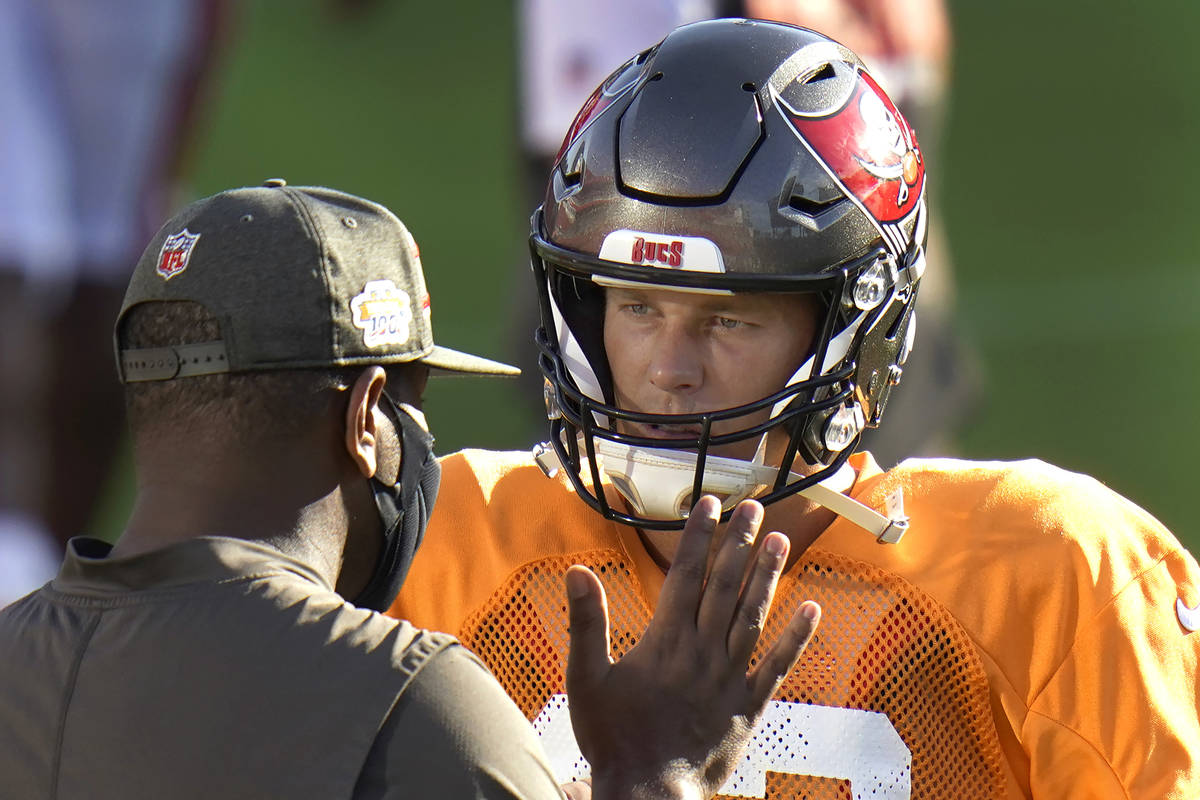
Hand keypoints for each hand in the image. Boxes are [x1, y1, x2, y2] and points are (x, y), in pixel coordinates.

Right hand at [564, 496, 820, 799]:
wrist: (649, 792)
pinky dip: (795, 636)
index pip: (686, 574)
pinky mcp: (748, 705)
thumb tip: (578, 572)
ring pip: (753, 615)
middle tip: (755, 507)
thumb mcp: (585, 678)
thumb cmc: (613, 738)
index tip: (710, 504)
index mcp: (666, 641)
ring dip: (768, 576)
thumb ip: (585, 622)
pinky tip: (810, 608)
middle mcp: (703, 651)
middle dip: (740, 542)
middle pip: (725, 585)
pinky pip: (777, 665)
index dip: (699, 536)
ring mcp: (730, 677)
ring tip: (780, 540)